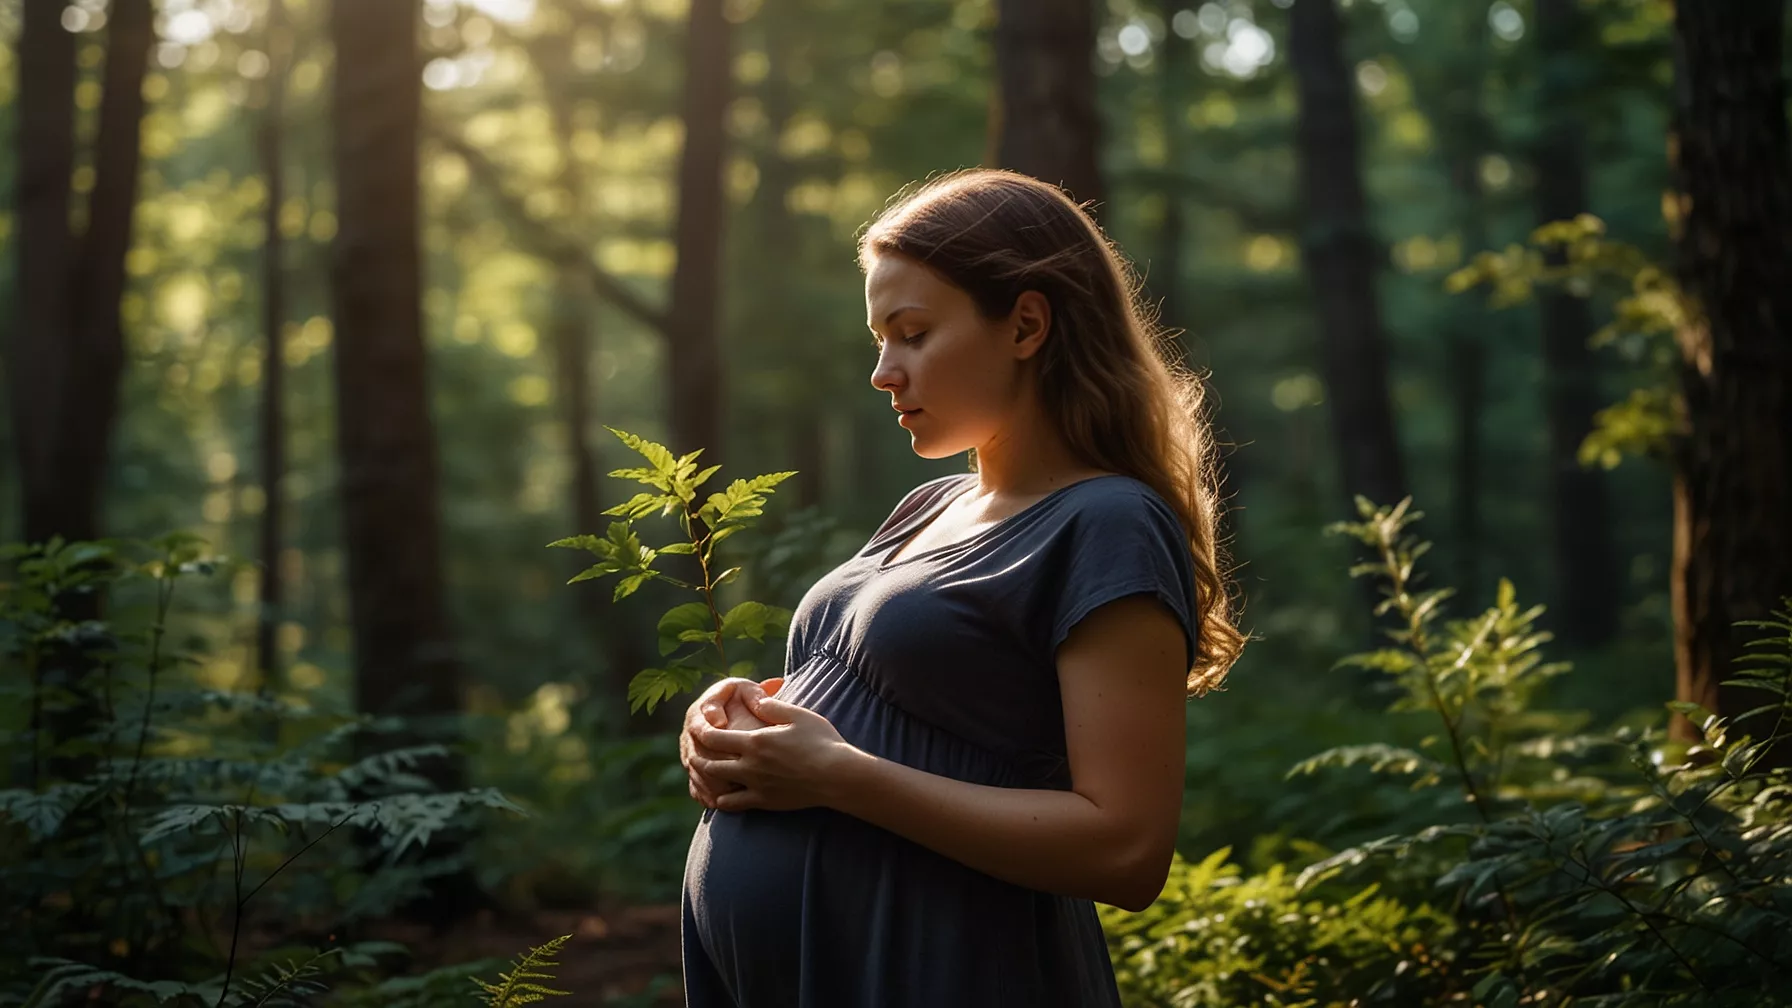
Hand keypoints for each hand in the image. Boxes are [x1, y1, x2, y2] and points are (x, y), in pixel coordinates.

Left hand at [687, 693, 862, 812]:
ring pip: (717, 785)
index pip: (713, 737)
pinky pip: (732, 805)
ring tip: (706, 772)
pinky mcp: (764, 802)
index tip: (696, 728)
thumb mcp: (797, 715)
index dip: (700, 732)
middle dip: (698, 756)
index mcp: (754, 741)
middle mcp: (750, 765)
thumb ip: (771, 706)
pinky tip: (721, 796)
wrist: (837, 776)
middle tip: (695, 751)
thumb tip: (753, 698)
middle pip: (709, 763)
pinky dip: (721, 800)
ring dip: (708, 779)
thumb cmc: (821, 741)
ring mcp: (756, 786)